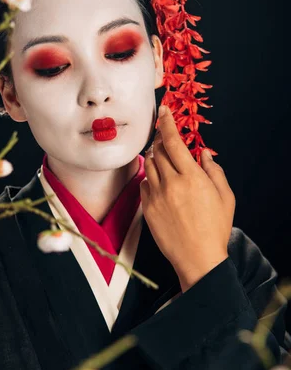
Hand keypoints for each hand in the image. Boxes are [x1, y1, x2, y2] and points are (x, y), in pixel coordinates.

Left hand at [141, 106, 235, 292]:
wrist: (197, 257)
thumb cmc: (215, 228)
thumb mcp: (225, 196)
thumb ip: (213, 170)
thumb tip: (202, 152)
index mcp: (191, 177)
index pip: (173, 142)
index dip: (167, 123)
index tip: (163, 111)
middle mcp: (170, 184)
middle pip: (158, 150)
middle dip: (161, 140)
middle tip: (166, 138)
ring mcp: (156, 197)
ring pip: (148, 165)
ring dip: (154, 157)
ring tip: (164, 160)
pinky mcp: (147, 209)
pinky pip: (144, 184)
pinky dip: (150, 178)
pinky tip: (159, 182)